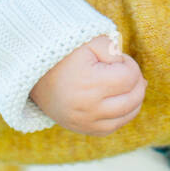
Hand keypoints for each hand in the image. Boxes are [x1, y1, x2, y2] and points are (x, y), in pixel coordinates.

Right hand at [29, 34, 146, 134]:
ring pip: (126, 116)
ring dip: (134, 100)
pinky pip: (111, 128)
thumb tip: (130, 70)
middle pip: (132, 99)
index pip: (129, 78)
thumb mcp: (88, 41)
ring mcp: (84, 122)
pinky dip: (122, 116)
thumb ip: (113, 49)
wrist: (32, 74)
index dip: (130, 64)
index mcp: (89, 83)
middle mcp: (87, 108)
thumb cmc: (63, 54)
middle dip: (137, 82)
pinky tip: (120, 102)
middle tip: (126, 70)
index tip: (119, 58)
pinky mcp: (81, 129)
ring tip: (128, 85)